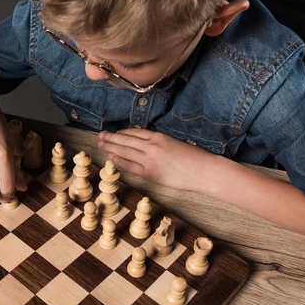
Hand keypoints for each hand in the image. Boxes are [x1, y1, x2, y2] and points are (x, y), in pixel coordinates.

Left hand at [97, 128, 216, 192]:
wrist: (204, 170)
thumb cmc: (195, 158)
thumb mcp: (176, 143)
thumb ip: (160, 143)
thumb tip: (147, 144)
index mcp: (159, 136)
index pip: (135, 132)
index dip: (123, 133)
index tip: (115, 133)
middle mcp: (152, 145)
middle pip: (126, 139)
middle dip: (111, 137)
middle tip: (100, 136)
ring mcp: (150, 159)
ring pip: (125, 150)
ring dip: (111, 147)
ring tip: (101, 144)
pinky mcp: (150, 172)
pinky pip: (130, 166)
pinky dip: (119, 161)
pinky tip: (111, 158)